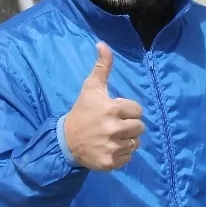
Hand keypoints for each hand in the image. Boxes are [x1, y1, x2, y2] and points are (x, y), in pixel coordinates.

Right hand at [63, 42, 143, 170]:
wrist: (66, 140)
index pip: (138, 110)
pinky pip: (129, 157)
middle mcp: (114, 129)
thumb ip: (102, 66)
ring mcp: (112, 147)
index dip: (128, 110)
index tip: (115, 111)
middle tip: (115, 124)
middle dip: (130, 125)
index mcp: (113, 109)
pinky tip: (109, 147)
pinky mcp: (110, 162)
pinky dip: (122, 153)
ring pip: (136, 143)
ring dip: (127, 139)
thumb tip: (103, 44)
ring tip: (113, 136)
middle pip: (140, 127)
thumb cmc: (82, 111)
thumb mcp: (91, 87)